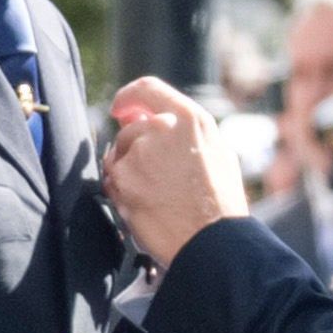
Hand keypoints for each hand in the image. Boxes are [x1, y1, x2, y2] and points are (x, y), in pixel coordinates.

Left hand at [101, 77, 249, 268]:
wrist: (214, 243)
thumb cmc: (222, 206)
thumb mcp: (218, 154)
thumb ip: (186, 133)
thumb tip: (150, 120)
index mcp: (191, 120)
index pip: (148, 89)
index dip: (129, 97)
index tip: (121, 108)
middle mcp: (163, 128)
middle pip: (131, 129)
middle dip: (134, 150)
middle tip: (154, 179)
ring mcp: (140, 152)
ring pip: (119, 154)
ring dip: (129, 172)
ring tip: (157, 197)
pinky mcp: (123, 178)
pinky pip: (111, 178)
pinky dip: (121, 191)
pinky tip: (145, 206)